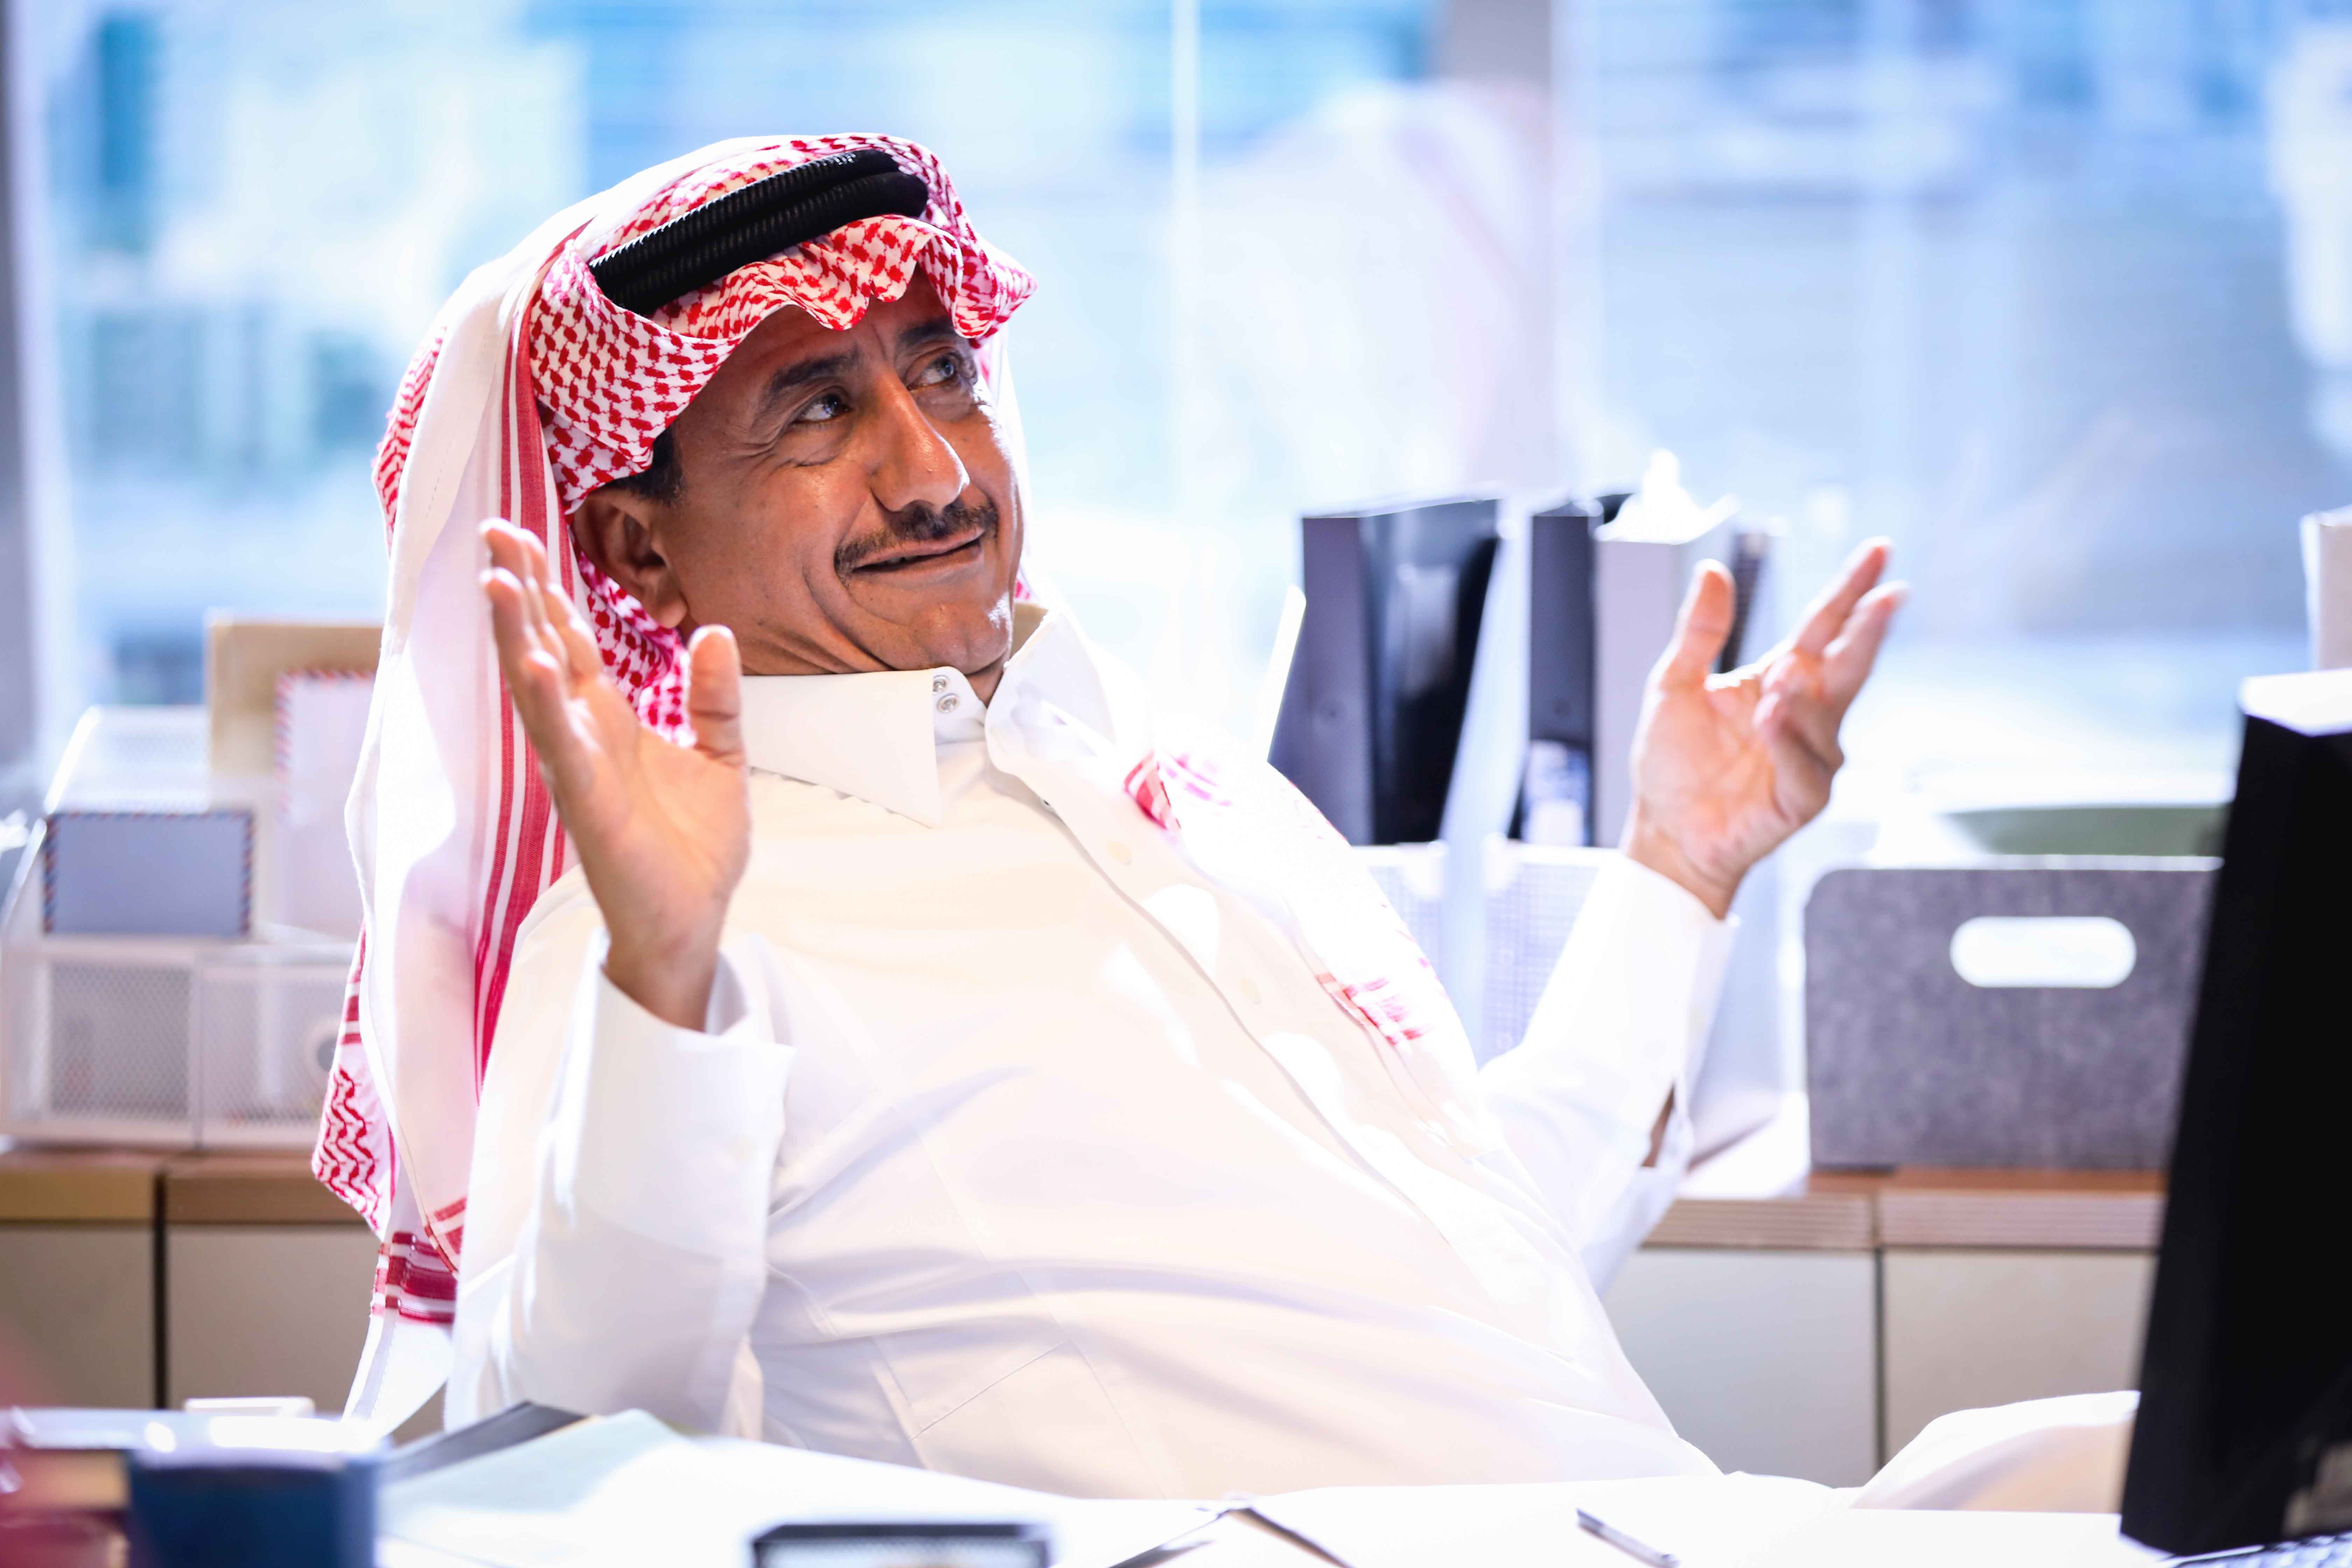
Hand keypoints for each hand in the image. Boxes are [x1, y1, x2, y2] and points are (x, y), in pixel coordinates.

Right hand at [480, 519, 749, 1028]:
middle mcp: (583, 737)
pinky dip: (546, 706)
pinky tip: (536, 665)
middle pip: (543, 649)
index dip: (547, 590)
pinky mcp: (588, 807)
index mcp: (610, 721)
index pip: (571, 641)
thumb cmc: (694, 848)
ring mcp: (579, 770)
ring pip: (537, 691)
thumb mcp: (721, 758)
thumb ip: (714, 698)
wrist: (694, 922)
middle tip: (493, 530)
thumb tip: (716, 634)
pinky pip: (562, 749)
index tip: (522, 535)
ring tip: (497, 581)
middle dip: (518, 592)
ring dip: (517, 637)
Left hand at [1623, 538, 1904, 917]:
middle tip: (1887, 596)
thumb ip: (1700, 632)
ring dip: (1806, 695)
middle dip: (1868, 629)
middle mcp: (1805, 712)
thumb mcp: (1674, 685)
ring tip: (1781, 680)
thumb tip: (1712, 570)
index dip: (1850, 590)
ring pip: (1826, 715)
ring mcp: (1810, 754)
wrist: (1664, 828)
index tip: (1879, 551)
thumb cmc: (1674, 761)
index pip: (1823, 625)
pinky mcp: (1803, 797)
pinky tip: (1771, 721)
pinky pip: (1806, 765)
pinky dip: (1789, 741)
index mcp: (1779, 678)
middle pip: (1846, 662)